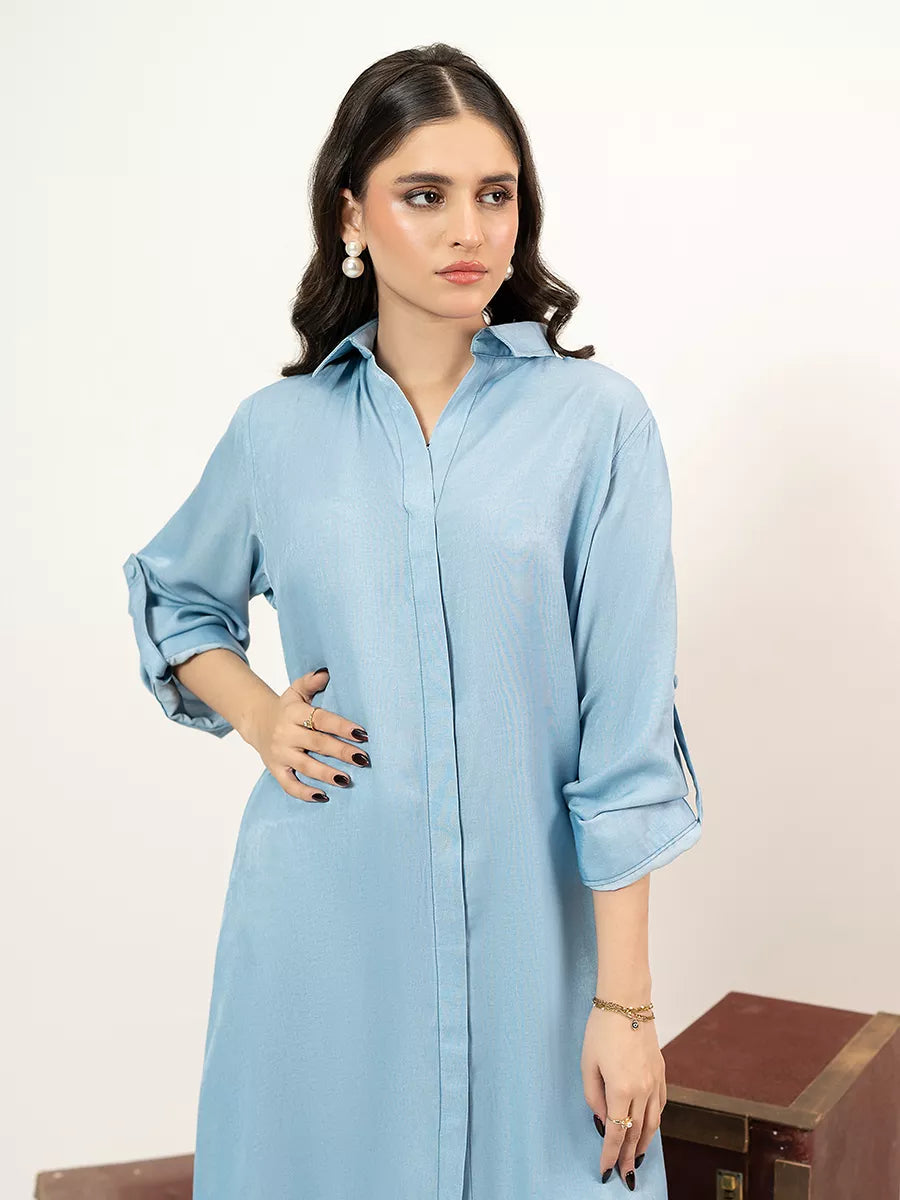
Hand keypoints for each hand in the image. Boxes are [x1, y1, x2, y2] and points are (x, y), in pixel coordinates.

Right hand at [246, 668, 369, 801]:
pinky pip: (289, 785)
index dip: (341, 726)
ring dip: (326, 774)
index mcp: (293, 712)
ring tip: (347, 779)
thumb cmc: (287, 708)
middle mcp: (285, 733)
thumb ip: (311, 681)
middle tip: (363, 759)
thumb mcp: (296, 690)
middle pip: (316, 743)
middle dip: (341, 752)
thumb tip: (327, 672)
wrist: (257, 722)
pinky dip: (304, 793)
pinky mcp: (276, 770)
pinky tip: (323, 796)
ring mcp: (279, 753)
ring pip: (305, 766)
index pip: (320, 719)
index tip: (361, 733)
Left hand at [581, 1003, 666, 1187]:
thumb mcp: (587, 1064)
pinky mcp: (662, 1072)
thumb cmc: (601, 1029)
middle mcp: (643, 1090)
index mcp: (621, 1090)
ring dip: (645, 1144)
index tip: (605, 1171)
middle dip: (629, 1157)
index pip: (617, 1134)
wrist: (626, 1002)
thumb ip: (594, 1097)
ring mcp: (655, 1082)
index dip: (611, 1155)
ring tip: (637, 1159)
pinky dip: (655, 1123)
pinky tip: (649, 1129)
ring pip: (653, 1123)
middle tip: (624, 1176)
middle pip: (637, 1134)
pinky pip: (660, 1106)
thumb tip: (604, 1119)